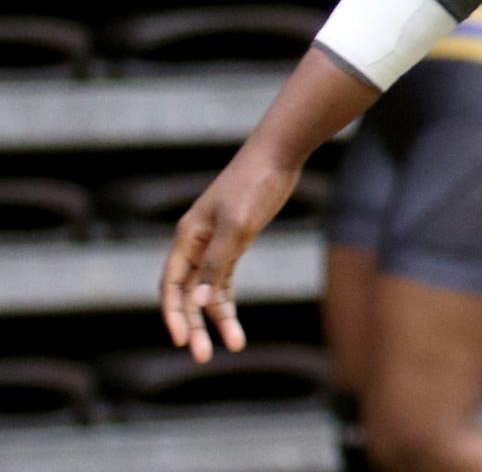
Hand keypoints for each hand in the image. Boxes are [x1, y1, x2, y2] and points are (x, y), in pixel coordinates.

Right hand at [160, 146, 300, 361]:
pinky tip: (233, 324)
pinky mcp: (235, 244)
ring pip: (207, 291)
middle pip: (187, 294)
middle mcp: (195, 244)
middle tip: (204, 357)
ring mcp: (215, 245)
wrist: (278, 156)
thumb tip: (198, 302)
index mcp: (187, 238)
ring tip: (232, 345)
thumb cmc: (253, 186)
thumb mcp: (236, 226)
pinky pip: (224, 281)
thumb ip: (217, 263)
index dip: (173, 315)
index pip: (170, 286)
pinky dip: (227, 302)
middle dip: (194, 325)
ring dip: (216, 318)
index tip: (181, 341)